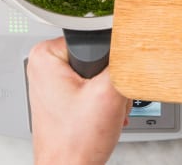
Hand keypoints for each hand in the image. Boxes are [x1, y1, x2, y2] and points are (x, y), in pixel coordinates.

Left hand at [26, 37, 130, 164]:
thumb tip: (135, 46)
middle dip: (111, 78)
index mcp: (46, 55)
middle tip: (106, 99)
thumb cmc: (73, 143)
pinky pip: (91, 86)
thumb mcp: (108, 94)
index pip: (92, 37)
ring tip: (102, 110)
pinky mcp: (61, 95)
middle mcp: (45, 65)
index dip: (110, 59)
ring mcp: (52, 82)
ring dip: (109, 92)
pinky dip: (102, 100)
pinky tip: (100, 115)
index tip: (109, 78)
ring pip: (97, 73)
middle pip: (96, 56)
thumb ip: (123, 63)